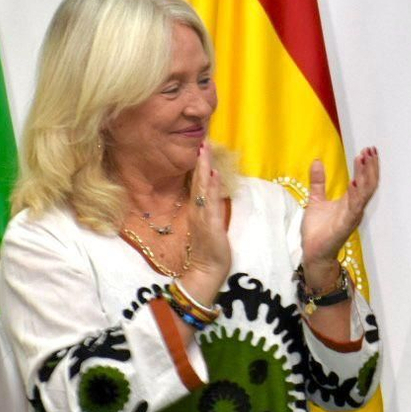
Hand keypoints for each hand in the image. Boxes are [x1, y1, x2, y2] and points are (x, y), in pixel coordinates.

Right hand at [181, 142, 230, 301]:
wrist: (205, 271)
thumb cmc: (209, 250)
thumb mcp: (208, 226)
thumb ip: (208, 210)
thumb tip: (213, 193)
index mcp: (197, 209)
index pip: (198, 183)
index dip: (200, 165)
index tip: (202, 147)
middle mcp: (197, 210)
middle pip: (198, 180)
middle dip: (201, 160)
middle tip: (203, 140)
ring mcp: (202, 217)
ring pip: (202, 188)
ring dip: (204, 168)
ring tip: (205, 150)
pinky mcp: (210, 226)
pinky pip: (210, 204)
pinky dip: (211, 189)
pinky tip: (212, 175)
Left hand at [299, 148, 379, 286]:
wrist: (313, 252)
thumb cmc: (317, 230)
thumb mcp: (316, 200)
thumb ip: (318, 182)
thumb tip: (317, 161)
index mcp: (350, 201)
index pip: (363, 180)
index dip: (366, 166)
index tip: (366, 150)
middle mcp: (355, 207)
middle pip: (368, 183)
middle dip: (370, 167)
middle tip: (370, 150)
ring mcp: (352, 216)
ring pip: (364, 193)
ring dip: (365, 176)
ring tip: (364, 160)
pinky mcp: (345, 225)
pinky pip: (354, 208)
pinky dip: (356, 195)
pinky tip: (354, 182)